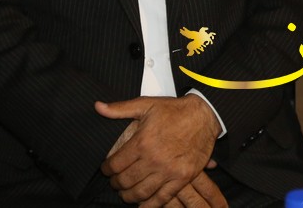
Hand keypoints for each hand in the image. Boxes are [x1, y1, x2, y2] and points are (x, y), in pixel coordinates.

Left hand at [96, 95, 221, 206]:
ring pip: (141, 193)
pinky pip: (162, 198)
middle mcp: (154, 159)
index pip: (115, 165)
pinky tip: (143, 205)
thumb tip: (98, 107)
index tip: (106, 170)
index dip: (106, 170)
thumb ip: (120, 109)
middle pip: (125, 181)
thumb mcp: (146, 104)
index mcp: (142, 142)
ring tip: (126, 193)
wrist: (204, 115)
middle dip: (116, 184)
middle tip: (115, 182)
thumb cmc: (175, 110)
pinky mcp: (182, 178)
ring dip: (129, 196)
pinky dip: (150, 205)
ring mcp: (168, 171)